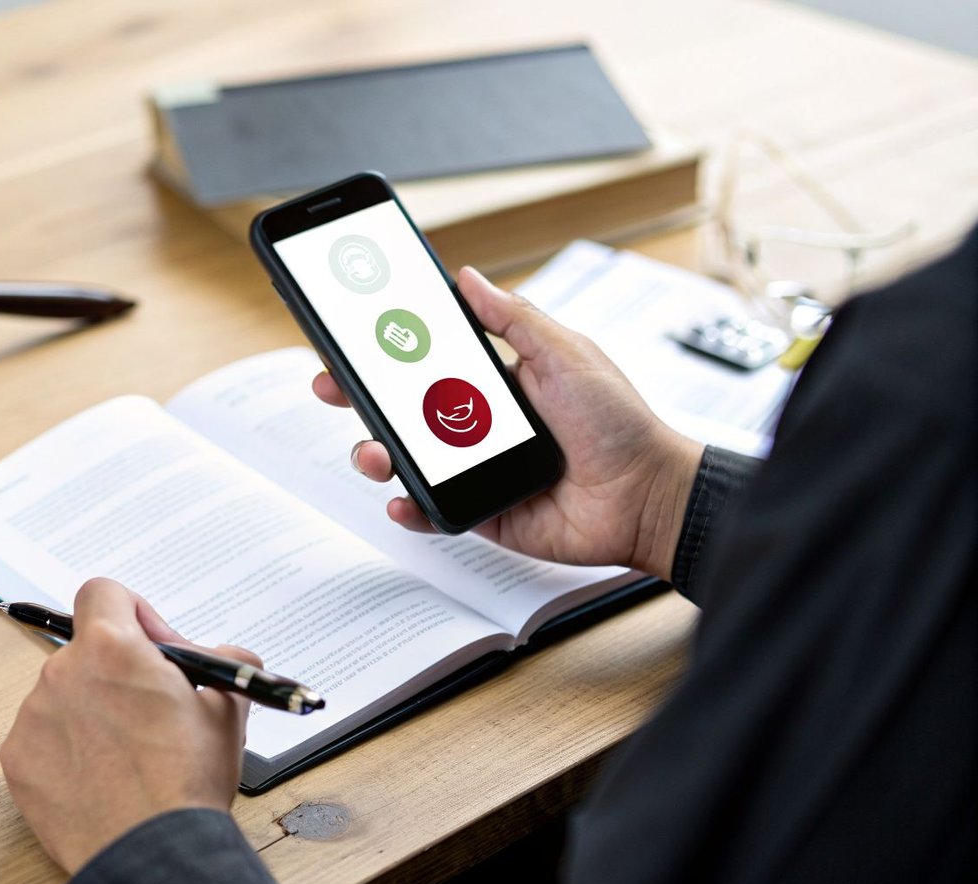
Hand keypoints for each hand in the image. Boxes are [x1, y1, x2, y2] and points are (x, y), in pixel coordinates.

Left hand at [0, 578, 258, 872]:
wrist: (151, 851)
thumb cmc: (187, 781)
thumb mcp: (227, 706)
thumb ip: (222, 661)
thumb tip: (224, 655)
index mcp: (111, 647)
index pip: (103, 592)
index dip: (133, 613)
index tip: (152, 645)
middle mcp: (62, 672)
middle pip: (85, 651)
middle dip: (117, 673)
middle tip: (149, 708)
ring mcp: (33, 717)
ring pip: (63, 696)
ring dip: (92, 712)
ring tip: (127, 754)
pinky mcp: (16, 760)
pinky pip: (41, 738)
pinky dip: (67, 751)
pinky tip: (100, 776)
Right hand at [314, 266, 702, 579]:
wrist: (646, 495)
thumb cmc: (618, 422)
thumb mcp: (565, 353)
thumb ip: (513, 318)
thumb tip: (468, 277)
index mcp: (496, 382)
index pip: (427, 361)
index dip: (386, 350)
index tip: (351, 337)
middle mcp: (479, 425)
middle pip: (403, 409)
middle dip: (359, 397)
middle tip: (332, 385)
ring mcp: (477, 470)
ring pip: (409, 460)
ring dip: (377, 452)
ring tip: (375, 450)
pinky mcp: (482, 512)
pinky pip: (433, 509)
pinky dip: (410, 507)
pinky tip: (401, 497)